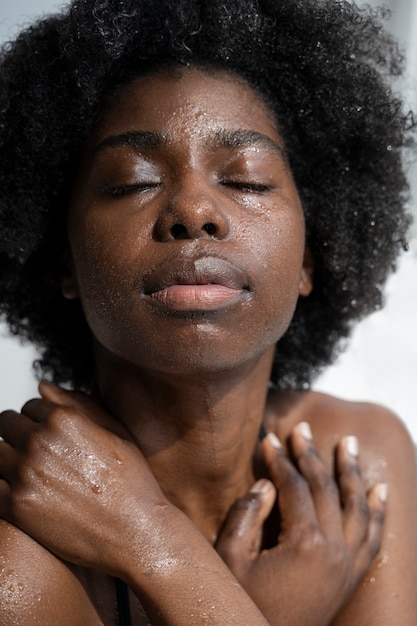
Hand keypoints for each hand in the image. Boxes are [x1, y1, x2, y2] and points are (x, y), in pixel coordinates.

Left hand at [0, 382, 172, 577]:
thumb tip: (42, 385)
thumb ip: (76, 402)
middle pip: (6, 424)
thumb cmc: (131, 480)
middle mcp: (40, 441)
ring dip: (9, 460)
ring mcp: (24, 473)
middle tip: (38, 455)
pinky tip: (25, 494)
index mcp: (64, 418)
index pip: (30, 405)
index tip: (49, 437)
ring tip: (32, 475)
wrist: (134, 531)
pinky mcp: (15, 506)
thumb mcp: (113, 430)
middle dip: (19, 434)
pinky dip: (3, 486)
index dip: (40, 420)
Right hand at [215, 423, 386, 625]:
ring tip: (348, 443)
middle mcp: (335, 549)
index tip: (269, 438)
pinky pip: (374, 537)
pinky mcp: (352, 578)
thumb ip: (246, 516)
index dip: (279, 459)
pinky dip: (379, 510)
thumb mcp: (230, 560)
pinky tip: (380, 489)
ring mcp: (348, 564)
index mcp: (306, 542)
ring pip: (357, 506)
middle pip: (326, 488)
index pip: (294, 486)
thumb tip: (266, 485)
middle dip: (312, 455)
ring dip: (351, 472)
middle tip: (303, 428)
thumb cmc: (243, 604)